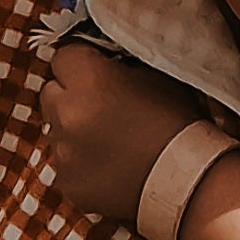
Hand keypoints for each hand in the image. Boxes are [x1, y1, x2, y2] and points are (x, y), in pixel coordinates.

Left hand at [41, 38, 220, 226]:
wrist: (188, 182)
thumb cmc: (177, 124)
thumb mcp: (157, 76)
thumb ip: (121, 63)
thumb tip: (104, 58)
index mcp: (90, 81)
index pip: (63, 57)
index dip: (82, 61)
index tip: (97, 69)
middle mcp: (68, 115)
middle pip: (51, 92)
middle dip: (71, 94)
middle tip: (102, 104)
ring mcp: (63, 152)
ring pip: (55, 129)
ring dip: (74, 129)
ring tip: (110, 138)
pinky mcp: (66, 182)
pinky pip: (63, 162)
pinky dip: (80, 161)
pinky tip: (109, 163)